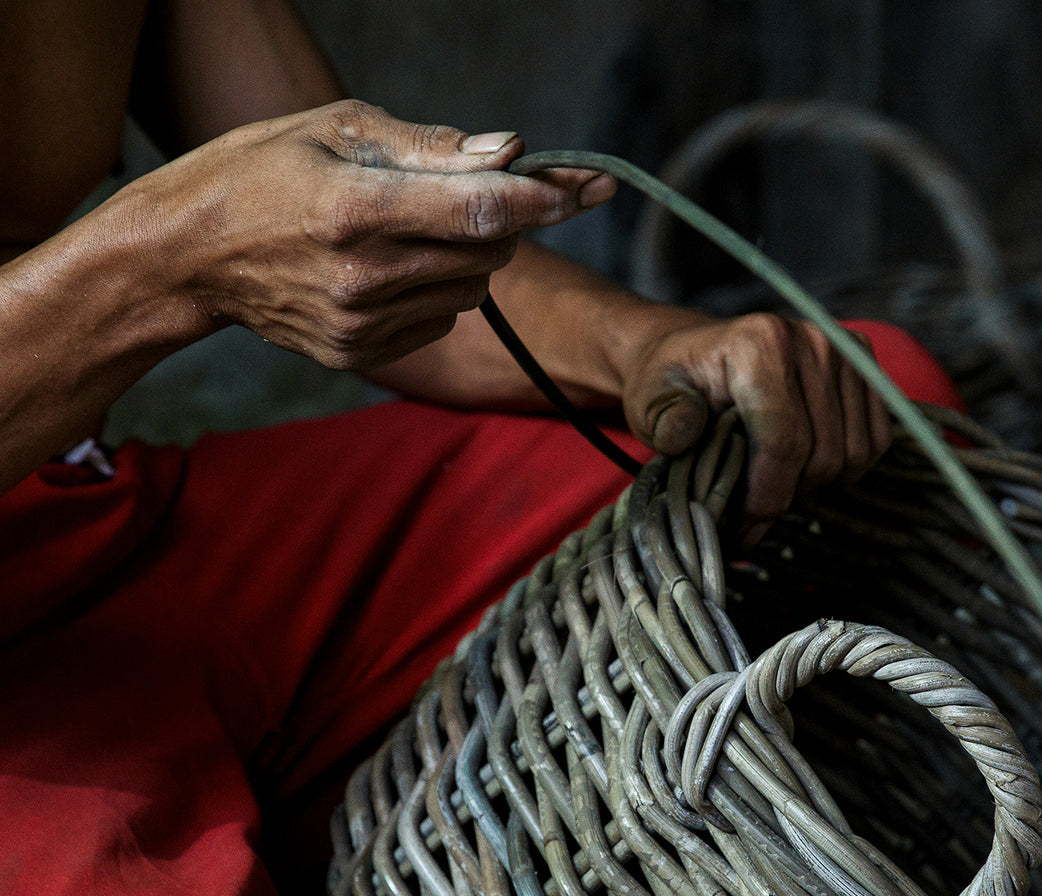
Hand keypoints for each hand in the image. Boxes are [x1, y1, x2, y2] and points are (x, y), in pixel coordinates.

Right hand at [132, 100, 614, 369]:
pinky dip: (436, 294)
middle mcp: (363, 276)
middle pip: (489, 255)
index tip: (585, 186)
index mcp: (356, 206)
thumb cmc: (260, 173)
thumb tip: (508, 152)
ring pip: (470, 292)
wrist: (189, 256)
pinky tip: (390, 271)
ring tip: (412, 231)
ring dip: (467, 259)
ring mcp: (361, 325)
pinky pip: (438, 323)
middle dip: (503, 221)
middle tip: (474, 196)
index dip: (543, 198)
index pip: (482, 210)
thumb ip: (430, 146)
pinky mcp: (358, 354)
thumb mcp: (335, 128)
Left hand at [620, 311, 890, 540]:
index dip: (767, 497)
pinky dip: (842, 467)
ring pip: (852, 455)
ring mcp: (844, 348)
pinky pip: (874, 440)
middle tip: (752, 509)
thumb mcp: (649, 401)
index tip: (743, 526)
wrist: (694, 350)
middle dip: (787, 495)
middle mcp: (811, 339)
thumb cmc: (671, 383)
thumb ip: (664, 420)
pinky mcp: (863, 361)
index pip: (785, 442)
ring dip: (815, 484)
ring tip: (774, 483)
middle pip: (823, 455)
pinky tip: (803, 466)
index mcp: (759, 345)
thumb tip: (685, 434)